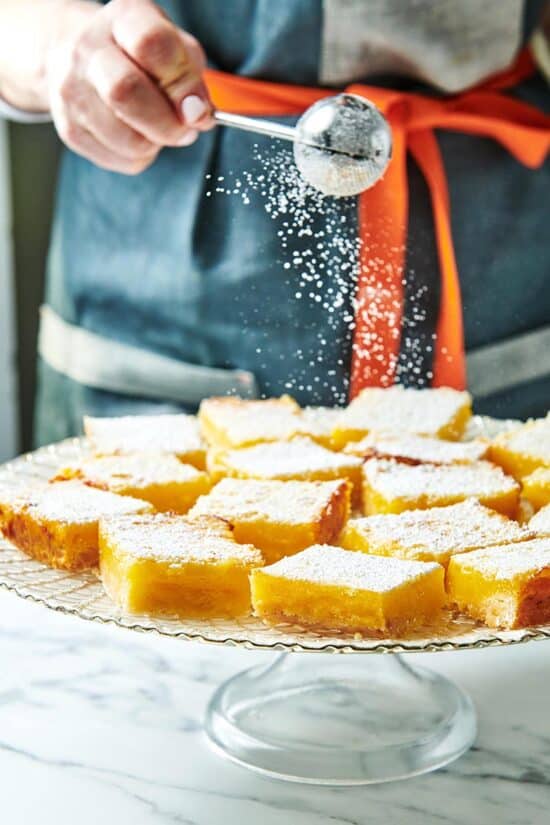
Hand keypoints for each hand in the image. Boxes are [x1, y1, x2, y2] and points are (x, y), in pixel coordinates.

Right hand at [46, 0, 212, 173]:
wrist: (80, 61)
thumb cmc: (140, 57)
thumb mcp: (174, 48)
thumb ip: (190, 77)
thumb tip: (197, 115)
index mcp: (122, 17)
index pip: (151, 43)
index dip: (182, 82)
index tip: (198, 108)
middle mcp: (87, 49)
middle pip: (126, 92)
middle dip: (168, 124)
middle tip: (185, 131)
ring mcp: (72, 91)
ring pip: (128, 139)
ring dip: (157, 144)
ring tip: (158, 129)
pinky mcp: (70, 130)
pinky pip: (123, 160)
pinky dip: (143, 157)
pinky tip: (138, 135)